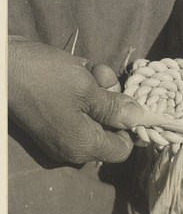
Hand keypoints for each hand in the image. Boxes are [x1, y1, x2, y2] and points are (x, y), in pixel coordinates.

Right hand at [8, 36, 142, 162]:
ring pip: (96, 116)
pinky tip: (82, 72)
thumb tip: (139, 118)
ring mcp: (63, 134)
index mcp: (83, 146)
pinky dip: (86, 92)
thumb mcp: (87, 90)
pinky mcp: (55, 120)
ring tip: (92, 70)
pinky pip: (81, 110)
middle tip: (106, 79)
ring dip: (101, 91)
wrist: (3, 65)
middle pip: (110, 130)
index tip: (129, 103)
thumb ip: (115, 109)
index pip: (122, 148)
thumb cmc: (46, 78)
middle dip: (113, 101)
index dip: (130, 127)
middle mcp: (73, 146)